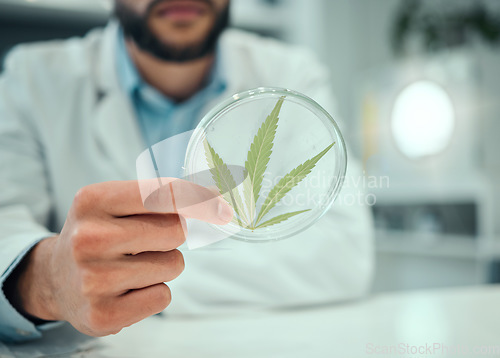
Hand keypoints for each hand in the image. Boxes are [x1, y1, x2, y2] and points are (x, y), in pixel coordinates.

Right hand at [16, 179, 232, 336]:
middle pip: (176, 230)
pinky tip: (127, 289)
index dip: (200, 198)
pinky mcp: (103, 314)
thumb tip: (216, 197)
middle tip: (146, 240)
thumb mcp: (115, 203)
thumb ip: (161, 196)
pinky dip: (154, 292)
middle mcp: (88, 238)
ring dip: (164, 264)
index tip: (222, 206)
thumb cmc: (98, 233)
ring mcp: (93, 279)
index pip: (163, 193)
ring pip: (174, 265)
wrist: (55, 278)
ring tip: (131, 265)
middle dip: (173, 235)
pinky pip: (163, 297)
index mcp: (92, 201)